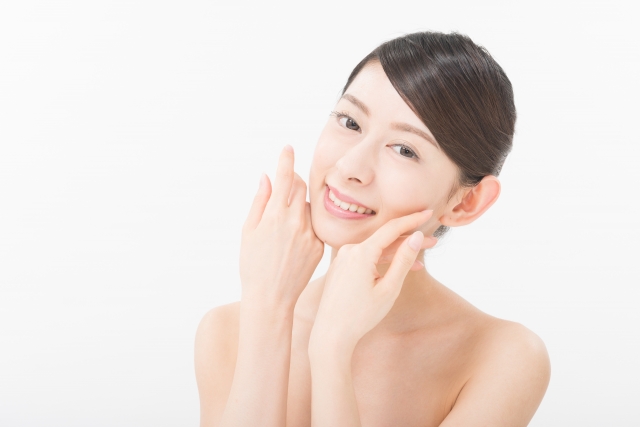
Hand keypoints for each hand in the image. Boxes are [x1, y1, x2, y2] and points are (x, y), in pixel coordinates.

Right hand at [239, 145, 323, 308]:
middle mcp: (295, 222)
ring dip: (298, 206)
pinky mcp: (319, 245)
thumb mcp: (248, 231)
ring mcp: (310, 234)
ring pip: (307, 206)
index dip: (286, 159)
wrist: (270, 297)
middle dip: (292, 181)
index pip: (284, 178)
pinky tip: (293, 242)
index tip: (288, 148)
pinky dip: (305, 225)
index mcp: (274, 215)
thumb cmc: (253, 265)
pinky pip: (314, 225)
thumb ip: (259, 201)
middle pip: (299, 187)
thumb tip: (266, 177)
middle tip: (283, 187)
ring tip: (283, 227)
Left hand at [309, 210, 436, 352]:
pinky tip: (399, 269)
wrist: (331, 334)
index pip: (392, 228)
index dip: (412, 220)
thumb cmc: (360, 316)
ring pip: (375, 250)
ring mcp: (343, 259)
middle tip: (434, 242)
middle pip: (385, 239)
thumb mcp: (389, 289)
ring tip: (421, 260)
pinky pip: (365, 259)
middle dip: (410, 241)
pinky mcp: (341, 268)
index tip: (429, 212)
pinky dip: (382, 262)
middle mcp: (349, 251)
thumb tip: (417, 237)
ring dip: (397, 253)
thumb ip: (403, 260)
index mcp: (360, 253)